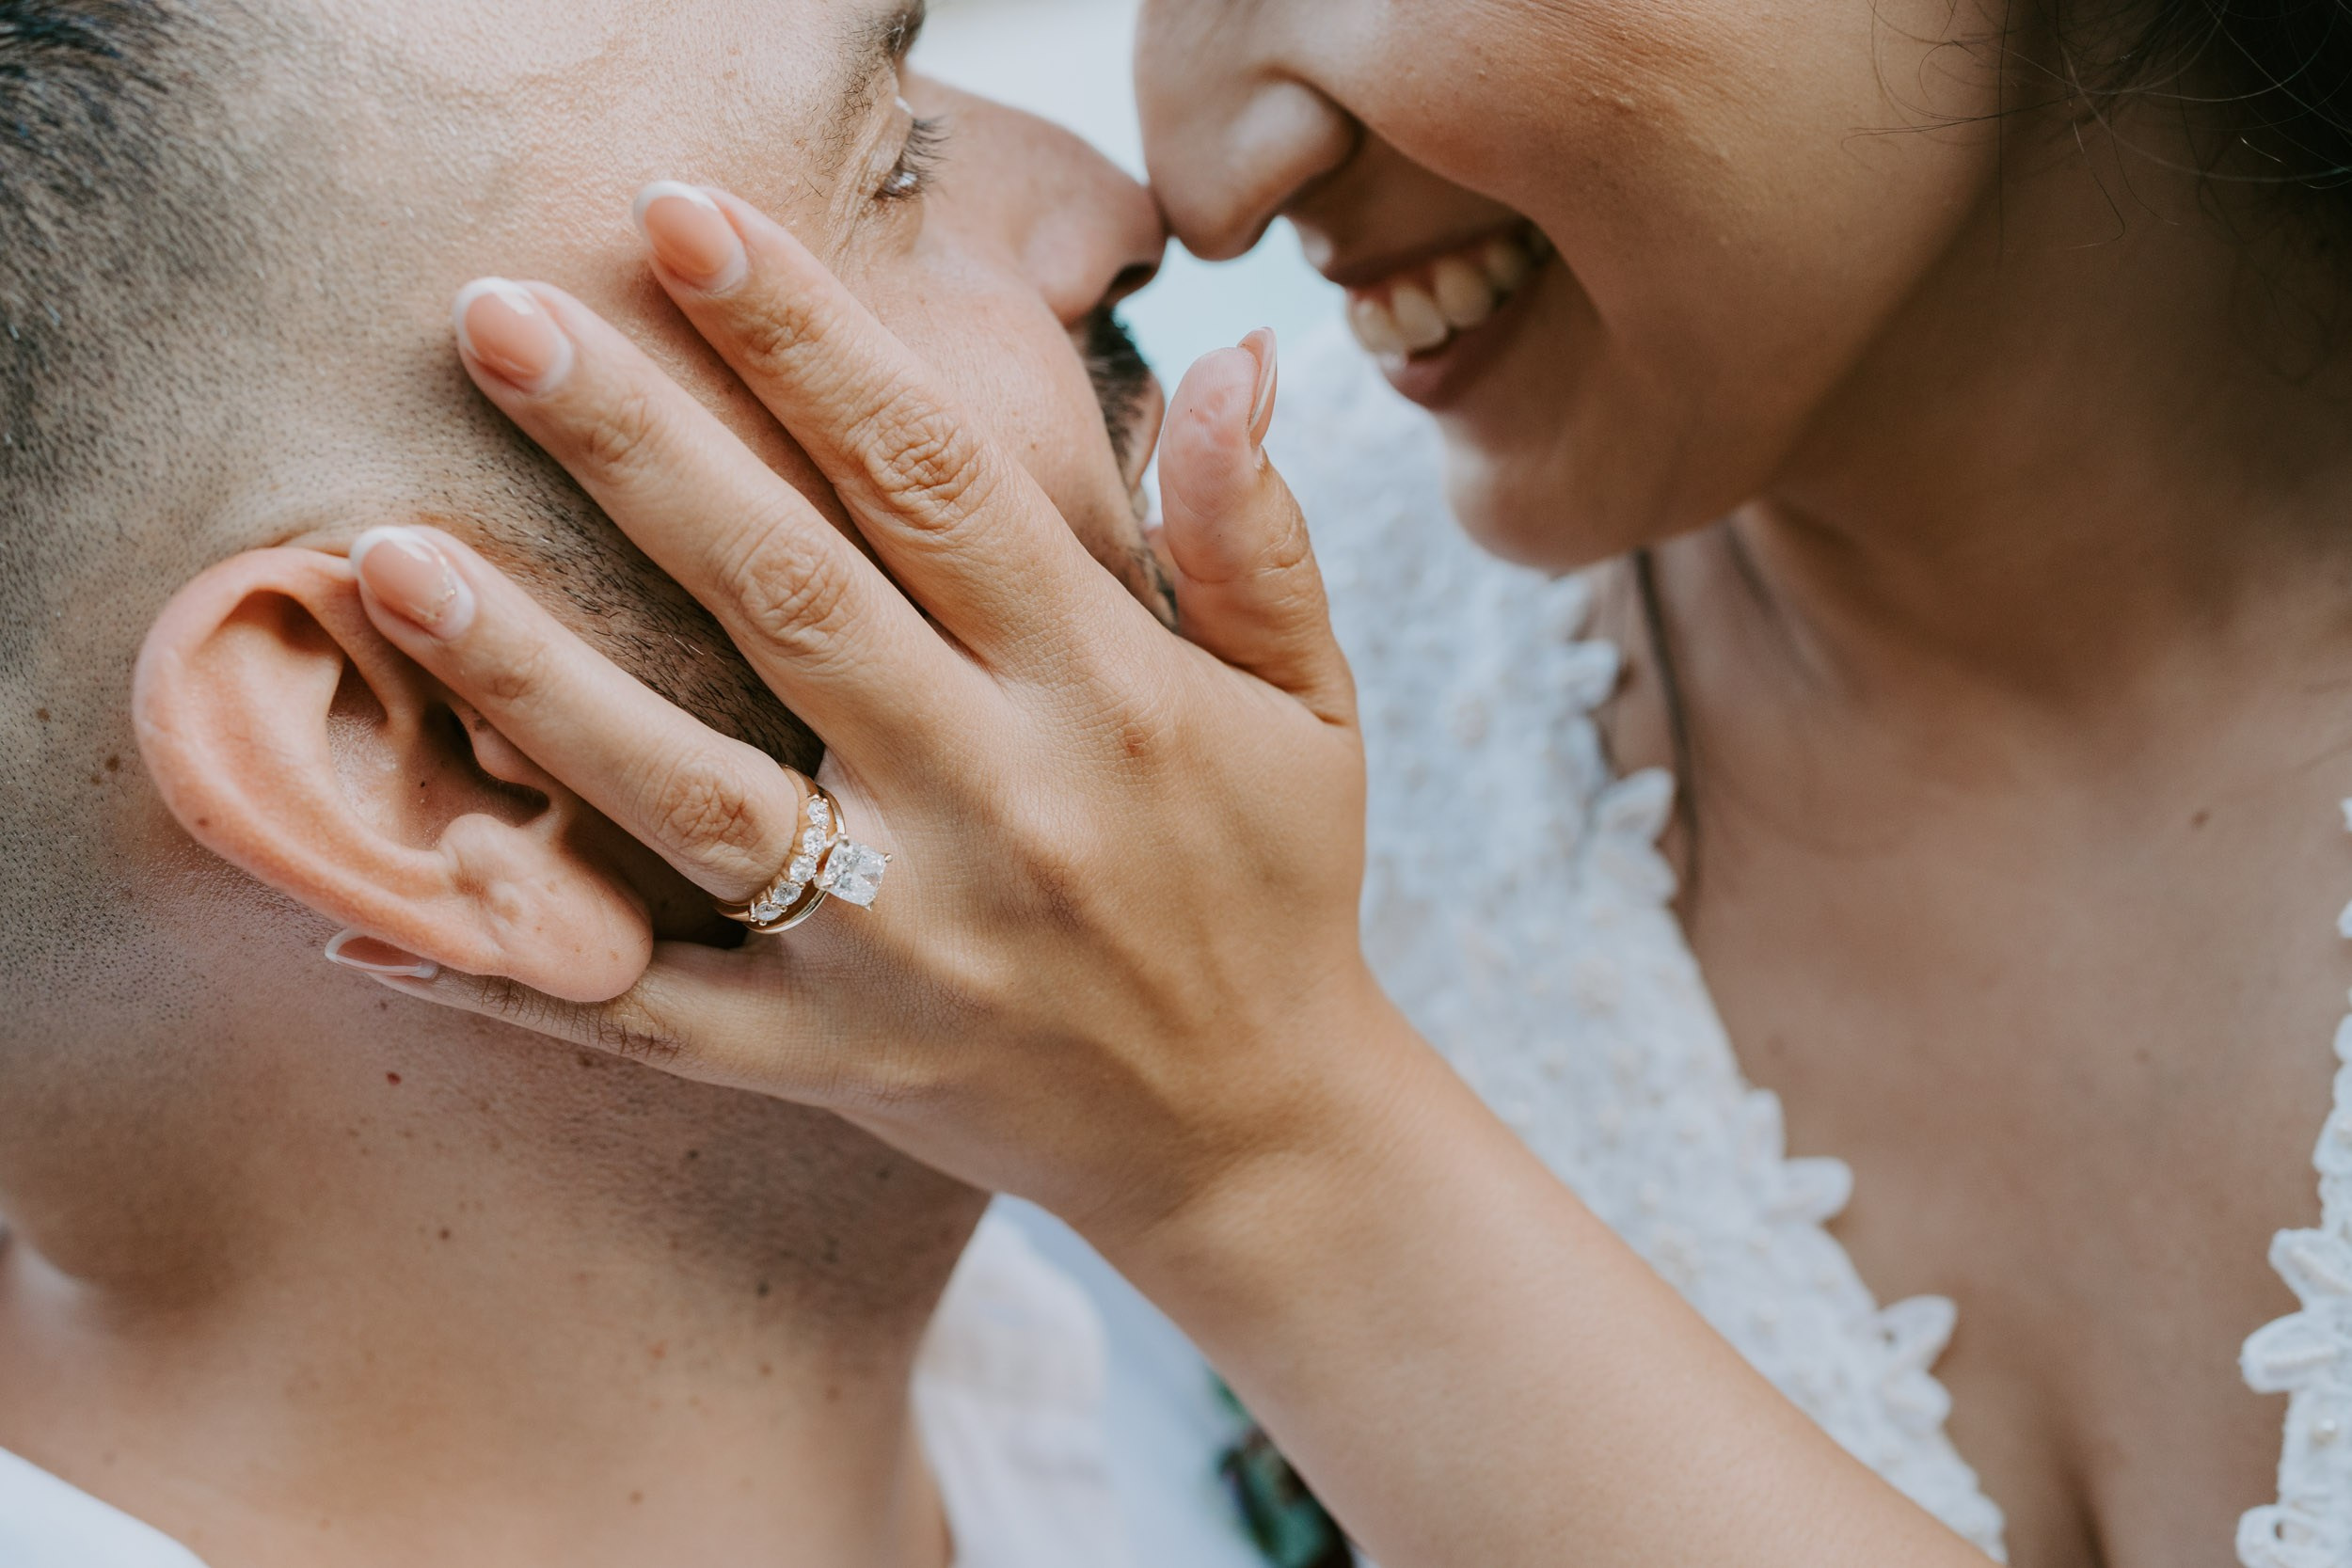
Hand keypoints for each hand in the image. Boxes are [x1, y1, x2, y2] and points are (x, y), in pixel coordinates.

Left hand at [340, 188, 1407, 1245]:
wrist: (1259, 1135)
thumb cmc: (1278, 887)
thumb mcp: (1308, 702)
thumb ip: (1252, 533)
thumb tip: (1235, 356)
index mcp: (1104, 688)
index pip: (933, 478)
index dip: (805, 340)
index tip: (682, 220)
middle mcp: (996, 802)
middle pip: (788, 596)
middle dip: (636, 447)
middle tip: (494, 317)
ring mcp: (906, 946)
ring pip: (691, 795)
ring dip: (534, 675)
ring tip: (389, 558)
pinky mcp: (837, 1058)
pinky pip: (656, 1020)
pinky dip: (518, 974)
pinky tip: (368, 919)